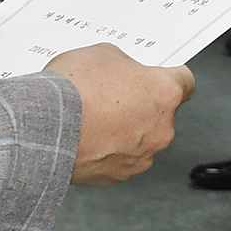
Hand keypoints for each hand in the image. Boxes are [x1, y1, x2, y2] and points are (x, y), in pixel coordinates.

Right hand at [45, 44, 195, 185]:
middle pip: (161, 113)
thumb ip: (123, 64)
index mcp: (164, 93)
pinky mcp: (119, 176)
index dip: (171, 77)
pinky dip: (107, 151)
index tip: (163, 78)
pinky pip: (119, 159)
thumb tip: (121, 73)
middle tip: (112, 96)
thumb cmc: (73, 91)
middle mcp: (161, 128)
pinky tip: (86, 137)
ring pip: (141, 139)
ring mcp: (142, 156)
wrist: (45, 130)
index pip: (185, 82)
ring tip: (94, 118)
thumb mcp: (102, 54)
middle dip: (140, 105)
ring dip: (125, 130)